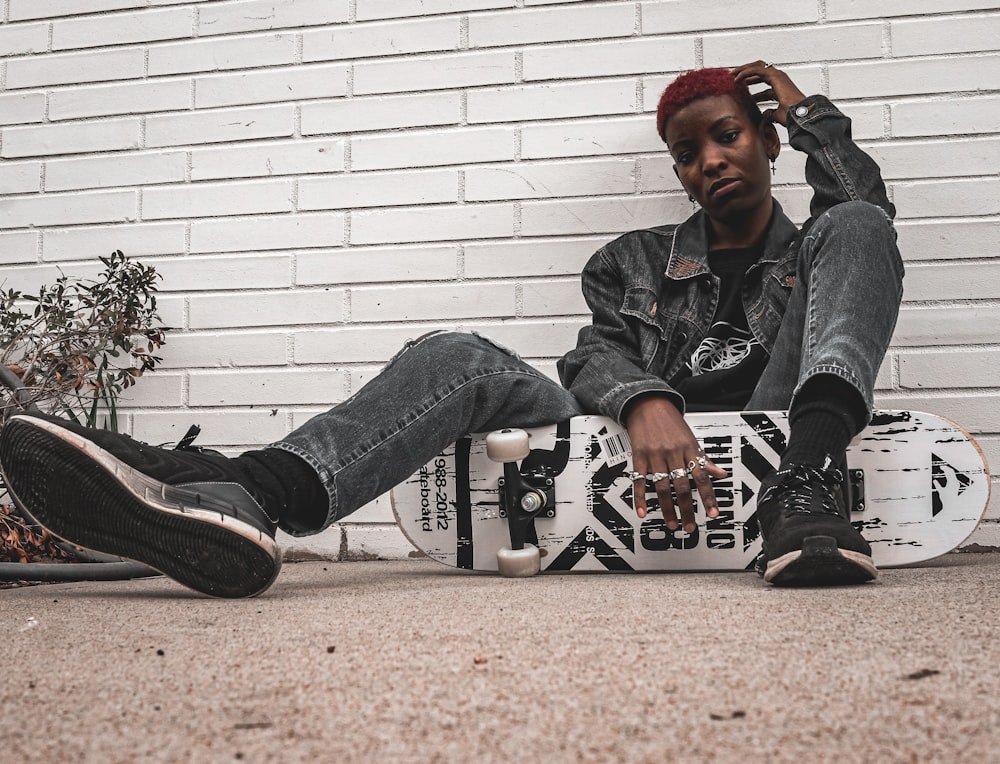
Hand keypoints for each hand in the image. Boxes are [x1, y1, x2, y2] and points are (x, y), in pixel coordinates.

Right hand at [624, 396, 727, 532]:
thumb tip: (721, 473)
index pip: (702, 477)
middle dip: (687, 509)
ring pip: (663, 487)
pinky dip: (640, 498)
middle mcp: (673, 453)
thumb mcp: (691, 438)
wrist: (647, 403)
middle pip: (683, 487)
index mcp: (689, 449)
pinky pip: (640, 480)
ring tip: (672, 523)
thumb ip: (703, 458)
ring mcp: (655, 455)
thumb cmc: (670, 421)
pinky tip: (643, 511)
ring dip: (667, 508)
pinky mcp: (639, 456)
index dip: (708, 497)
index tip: (712, 513)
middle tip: (689, 526)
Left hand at [731, 60, 806, 126]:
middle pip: (759, 70)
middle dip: (745, 72)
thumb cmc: (792, 116)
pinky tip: (736, 78)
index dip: (750, 82)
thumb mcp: (776, 115)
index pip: (762, 80)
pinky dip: (745, 72)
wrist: (799, 115)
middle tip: (733, 77)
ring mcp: (778, 76)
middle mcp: (779, 79)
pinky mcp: (775, 76)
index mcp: (780, 86)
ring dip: (743, 69)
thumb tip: (765, 114)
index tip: (739, 86)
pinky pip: (756, 70)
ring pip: (757, 66)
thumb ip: (770, 113)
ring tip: (731, 75)